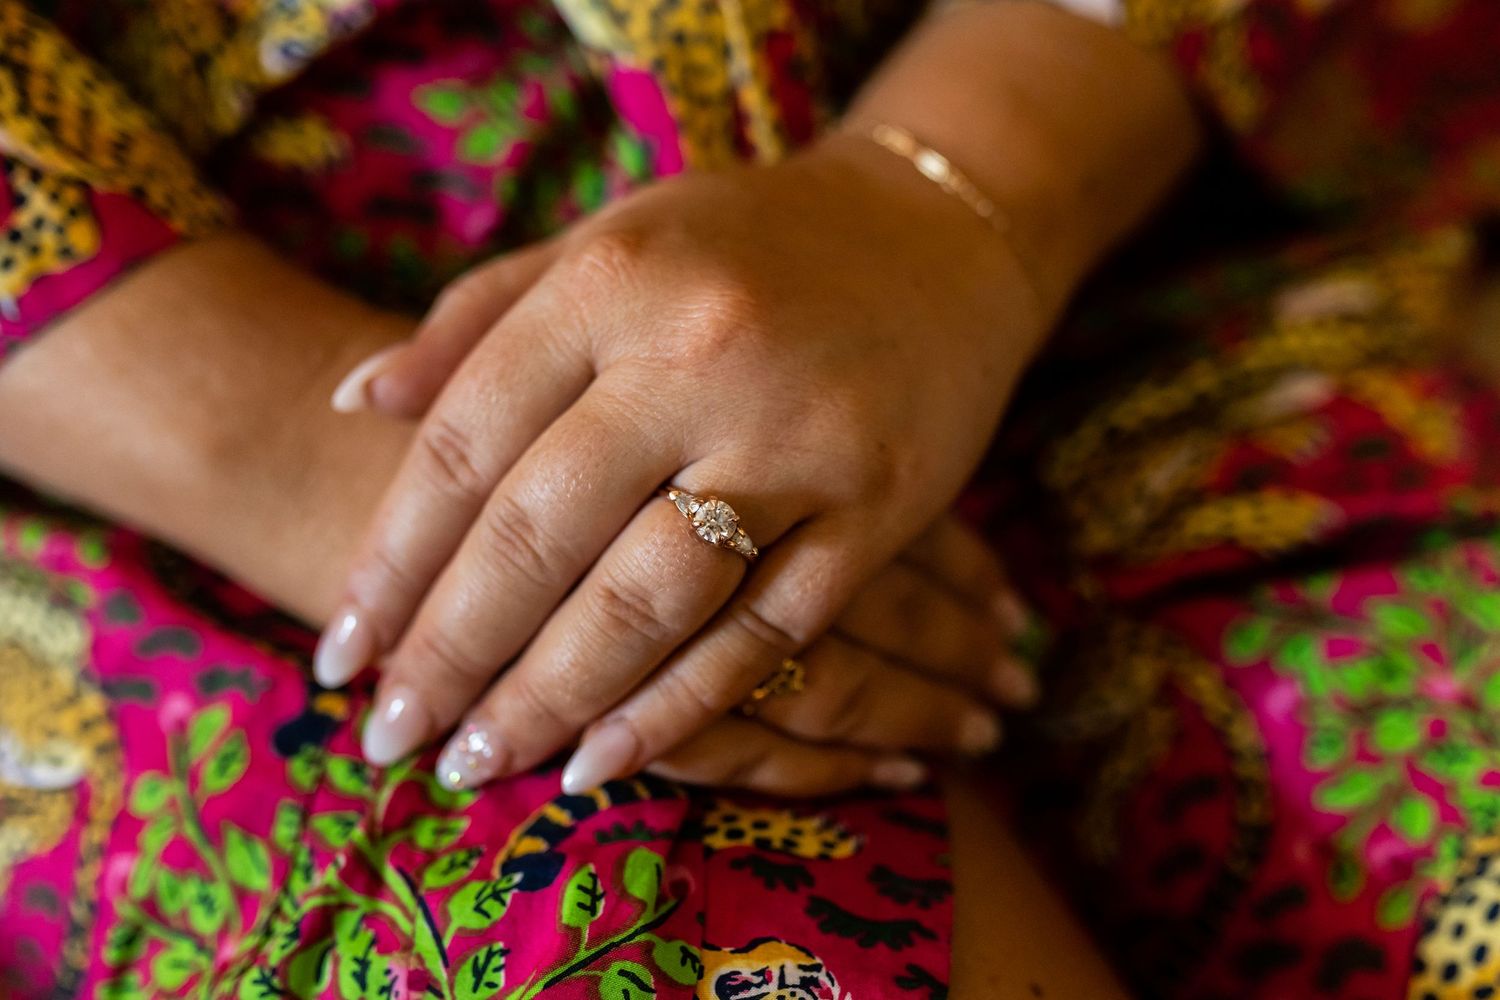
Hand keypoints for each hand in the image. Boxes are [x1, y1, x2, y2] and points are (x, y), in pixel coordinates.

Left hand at [315, 130, 1052, 793]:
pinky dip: (679, 707)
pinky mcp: (877, 506)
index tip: (340, 654)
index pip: (466, 441)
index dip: (392, 560)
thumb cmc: (745, 242)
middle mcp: (697, 354)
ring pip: (646, 596)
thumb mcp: (607, 244)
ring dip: (548, 696)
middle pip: (539, 530)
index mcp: (613, 280)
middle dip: (450, 651)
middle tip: (388, 738)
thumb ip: (478, 317)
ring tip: (475, 764)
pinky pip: (763, 628)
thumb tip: (355, 403)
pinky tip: (605, 762)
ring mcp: (795, 436)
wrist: (936, 232)